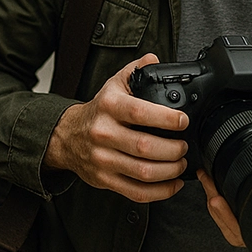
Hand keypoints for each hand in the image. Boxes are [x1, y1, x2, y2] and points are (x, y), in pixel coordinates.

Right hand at [43, 54, 189, 202]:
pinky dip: (160, 191)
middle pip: (145, 147)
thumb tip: (155, 60)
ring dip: (170, 170)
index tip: (183, 121)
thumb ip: (136, 70)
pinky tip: (173, 183)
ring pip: (143, 172)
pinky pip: (136, 191)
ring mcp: (103, 159)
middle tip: (184, 145)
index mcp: (109, 106)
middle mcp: (103, 133)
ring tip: (181, 162)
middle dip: (173, 149)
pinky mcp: (104, 180)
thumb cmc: (98, 110)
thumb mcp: (114, 84)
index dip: (166, 119)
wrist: (67, 136)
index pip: (140, 113)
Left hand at [197, 141, 251, 247]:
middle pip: (235, 230)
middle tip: (208, 185)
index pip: (251, 235)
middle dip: (217, 210)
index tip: (217, 199)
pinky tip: (218, 186)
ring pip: (234, 225)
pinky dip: (226, 203)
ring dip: (217, 206)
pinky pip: (239, 216)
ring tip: (208, 182)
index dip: (230, 221)